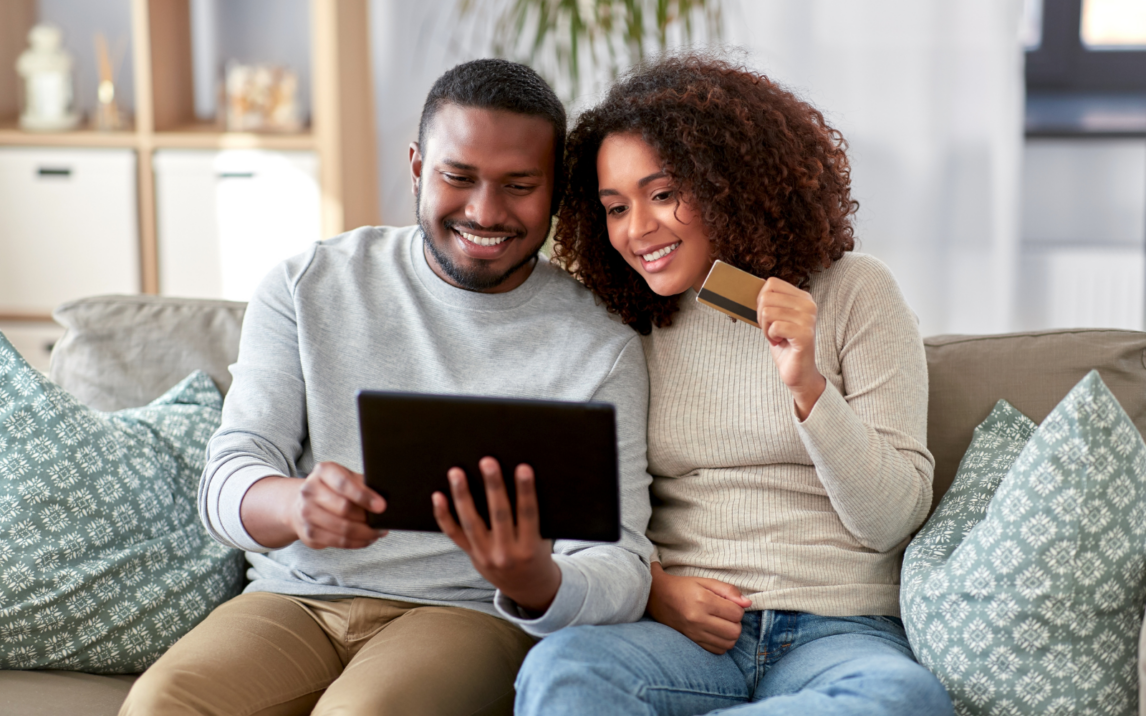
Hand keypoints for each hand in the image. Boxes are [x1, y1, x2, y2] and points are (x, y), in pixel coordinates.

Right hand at [285, 462, 387, 548]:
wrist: (304, 502)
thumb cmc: (333, 488)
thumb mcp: (347, 477)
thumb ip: (363, 484)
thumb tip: (385, 499)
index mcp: (323, 471)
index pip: (344, 484)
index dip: (364, 496)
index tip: (382, 506)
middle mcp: (310, 490)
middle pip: (344, 508)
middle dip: (367, 518)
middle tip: (383, 521)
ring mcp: (306, 513)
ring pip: (342, 528)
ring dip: (365, 533)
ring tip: (378, 532)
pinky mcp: (309, 532)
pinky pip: (338, 541)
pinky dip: (357, 542)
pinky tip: (367, 539)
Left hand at [433, 457, 561, 613]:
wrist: (527, 588)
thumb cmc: (538, 554)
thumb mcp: (543, 539)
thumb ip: (534, 517)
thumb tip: (523, 478)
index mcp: (529, 548)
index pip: (528, 514)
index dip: (526, 491)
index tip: (523, 468)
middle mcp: (506, 554)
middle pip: (499, 516)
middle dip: (493, 487)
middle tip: (487, 462)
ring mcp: (485, 556)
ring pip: (471, 523)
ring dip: (463, 496)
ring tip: (456, 473)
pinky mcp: (471, 555)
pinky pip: (454, 534)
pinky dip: (444, 515)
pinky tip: (438, 495)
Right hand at [646, 563, 751, 654]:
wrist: (657, 597)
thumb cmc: (683, 587)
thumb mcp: (705, 581)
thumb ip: (728, 590)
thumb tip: (747, 603)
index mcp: (703, 601)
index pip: (736, 613)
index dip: (738, 608)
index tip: (730, 604)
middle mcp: (698, 620)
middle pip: (734, 631)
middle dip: (736, 623)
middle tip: (727, 615)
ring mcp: (694, 633)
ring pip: (728, 644)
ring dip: (730, 634)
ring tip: (722, 624)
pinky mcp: (691, 642)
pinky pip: (717, 651)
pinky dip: (721, 643)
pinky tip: (715, 632)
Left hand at [756, 276, 826, 419]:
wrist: (799, 371)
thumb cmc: (785, 344)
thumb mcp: (777, 318)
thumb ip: (771, 301)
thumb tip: (752, 285)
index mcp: (803, 298)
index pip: (771, 284)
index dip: (761, 300)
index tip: (768, 317)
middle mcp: (808, 305)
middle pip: (766, 297)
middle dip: (761, 317)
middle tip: (771, 330)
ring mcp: (808, 319)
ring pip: (767, 312)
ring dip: (766, 329)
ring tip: (776, 337)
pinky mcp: (804, 334)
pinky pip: (774, 326)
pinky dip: (770, 337)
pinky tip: (780, 342)